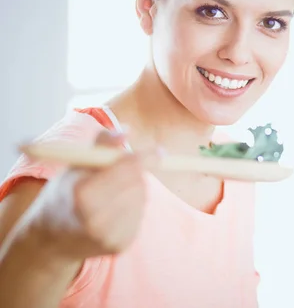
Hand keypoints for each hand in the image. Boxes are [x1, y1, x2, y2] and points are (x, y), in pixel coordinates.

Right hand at [24, 130, 155, 259]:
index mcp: (82, 193)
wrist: (50, 241)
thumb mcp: (75, 165)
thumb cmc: (64, 194)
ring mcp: (109, 235)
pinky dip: (133, 206)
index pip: (125, 170)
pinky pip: (139, 216)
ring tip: (114, 189)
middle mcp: (95, 218)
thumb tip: (128, 132)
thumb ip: (101, 144)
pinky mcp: (119, 246)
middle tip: (132, 166)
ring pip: (141, 198)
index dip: (144, 158)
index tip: (159, 151)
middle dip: (137, 171)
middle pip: (137, 183)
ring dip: (135, 188)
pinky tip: (115, 208)